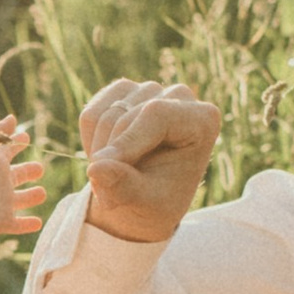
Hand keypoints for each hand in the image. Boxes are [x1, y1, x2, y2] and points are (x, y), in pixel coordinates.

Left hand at [0, 117, 45, 240]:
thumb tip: (13, 118)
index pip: (8, 151)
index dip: (17, 144)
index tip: (25, 138)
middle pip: (18, 176)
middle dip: (30, 171)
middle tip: (40, 168)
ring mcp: (2, 203)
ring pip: (21, 200)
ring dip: (32, 197)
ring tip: (41, 193)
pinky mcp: (3, 221)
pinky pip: (18, 225)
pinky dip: (28, 225)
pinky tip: (38, 223)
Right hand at [76, 77, 221, 243]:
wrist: (147, 197)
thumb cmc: (158, 200)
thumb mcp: (147, 203)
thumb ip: (126, 187)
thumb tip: (96, 170)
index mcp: (202, 120)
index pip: (157, 113)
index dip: (126, 140)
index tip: (101, 167)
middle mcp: (180, 97)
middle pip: (127, 115)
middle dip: (110, 155)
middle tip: (108, 195)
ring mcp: (151, 90)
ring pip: (107, 115)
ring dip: (99, 152)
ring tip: (112, 179)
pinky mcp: (125, 92)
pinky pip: (92, 113)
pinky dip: (90, 141)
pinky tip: (107, 158)